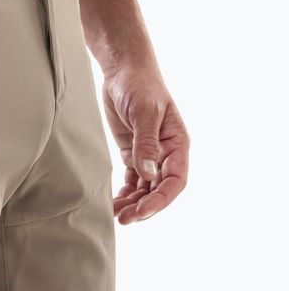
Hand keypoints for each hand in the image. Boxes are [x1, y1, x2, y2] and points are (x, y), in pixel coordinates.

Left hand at [103, 63, 188, 224]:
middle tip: (124, 219)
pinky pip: (131, 181)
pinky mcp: (132, 154)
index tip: (142, 211)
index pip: (175, 181)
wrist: (123, 71)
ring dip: (133, 204)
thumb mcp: (144, 112)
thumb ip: (146, 143)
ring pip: (145, 189)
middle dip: (144, 207)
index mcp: (177, 145)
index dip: (161, 200)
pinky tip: (113, 204)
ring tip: (115, 215)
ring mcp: (149, 156)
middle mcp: (166, 154)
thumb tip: (148, 172)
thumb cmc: (139, 86)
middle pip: (159, 190)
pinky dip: (124, 194)